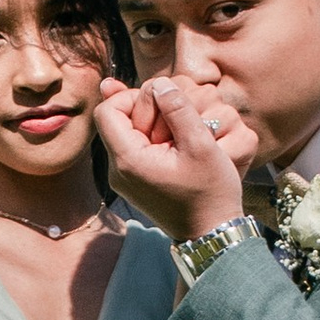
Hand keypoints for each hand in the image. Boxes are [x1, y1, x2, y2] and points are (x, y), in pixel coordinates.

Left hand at [96, 74, 259, 239]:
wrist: (212, 235)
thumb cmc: (211, 193)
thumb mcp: (201, 145)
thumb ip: (178, 109)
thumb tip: (160, 84)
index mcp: (128, 160)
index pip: (107, 110)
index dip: (132, 97)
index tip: (162, 105)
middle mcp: (118, 170)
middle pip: (117, 119)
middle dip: (146, 111)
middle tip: (176, 124)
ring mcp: (125, 178)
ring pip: (127, 132)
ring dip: (152, 125)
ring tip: (178, 139)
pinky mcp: (135, 182)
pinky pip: (135, 148)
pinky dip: (154, 140)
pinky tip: (175, 145)